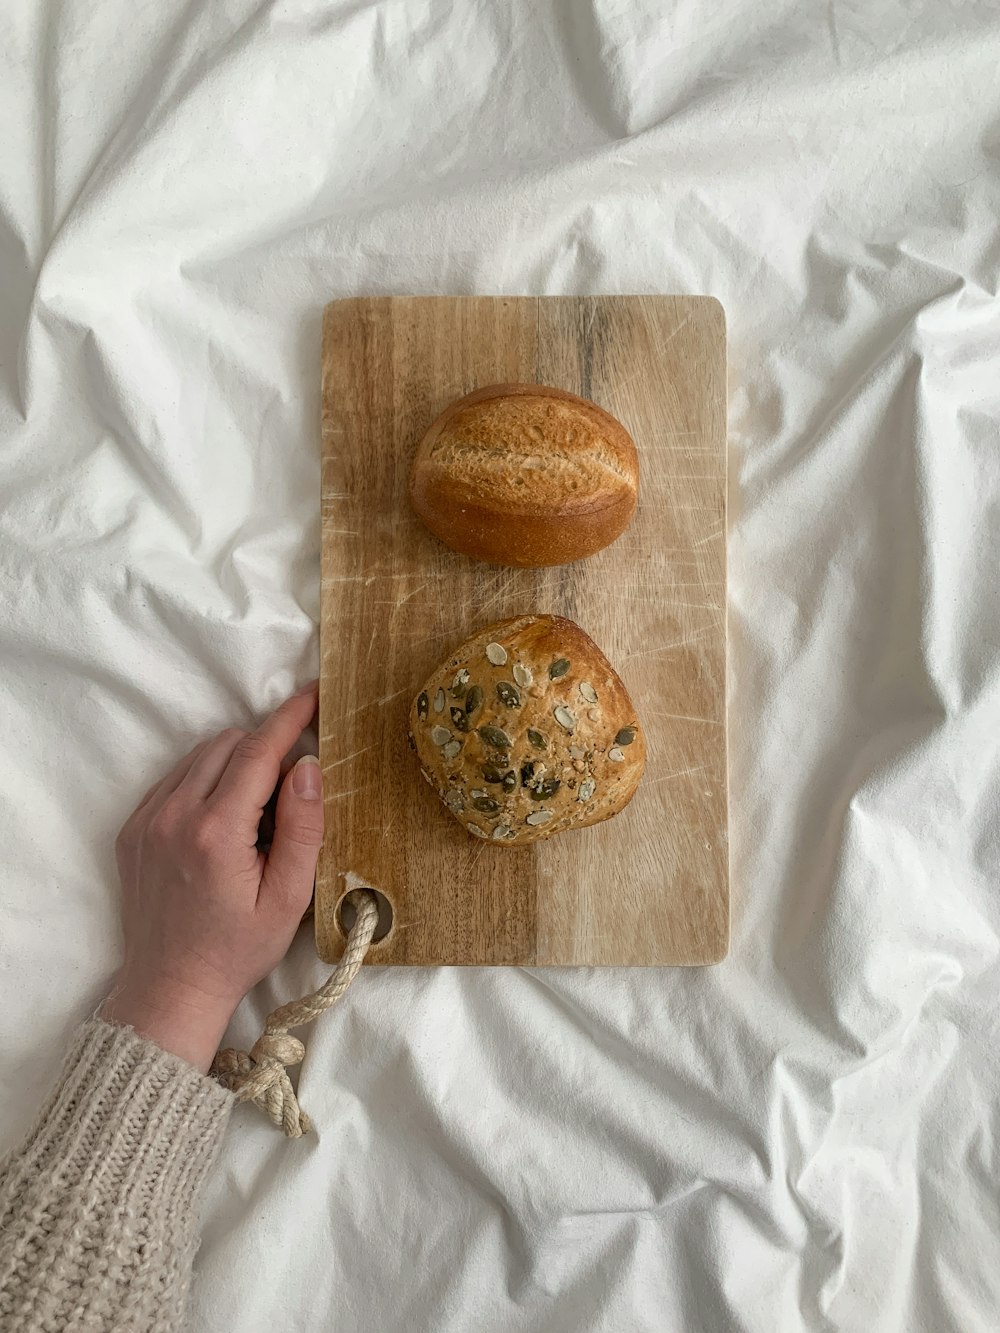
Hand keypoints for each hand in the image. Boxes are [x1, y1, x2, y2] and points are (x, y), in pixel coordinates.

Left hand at [102, 683, 323, 1071]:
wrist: (170, 988)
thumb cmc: (238, 949)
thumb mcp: (289, 897)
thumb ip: (303, 828)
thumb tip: (307, 765)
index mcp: (216, 832)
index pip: (258, 750)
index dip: (290, 716)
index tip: (315, 693)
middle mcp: (173, 816)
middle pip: (227, 744)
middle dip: (265, 746)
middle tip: (290, 786)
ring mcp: (146, 821)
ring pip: (199, 756)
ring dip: (234, 762)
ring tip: (256, 810)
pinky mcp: (132, 829)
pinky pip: (174, 778)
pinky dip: (204, 780)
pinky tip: (222, 817)